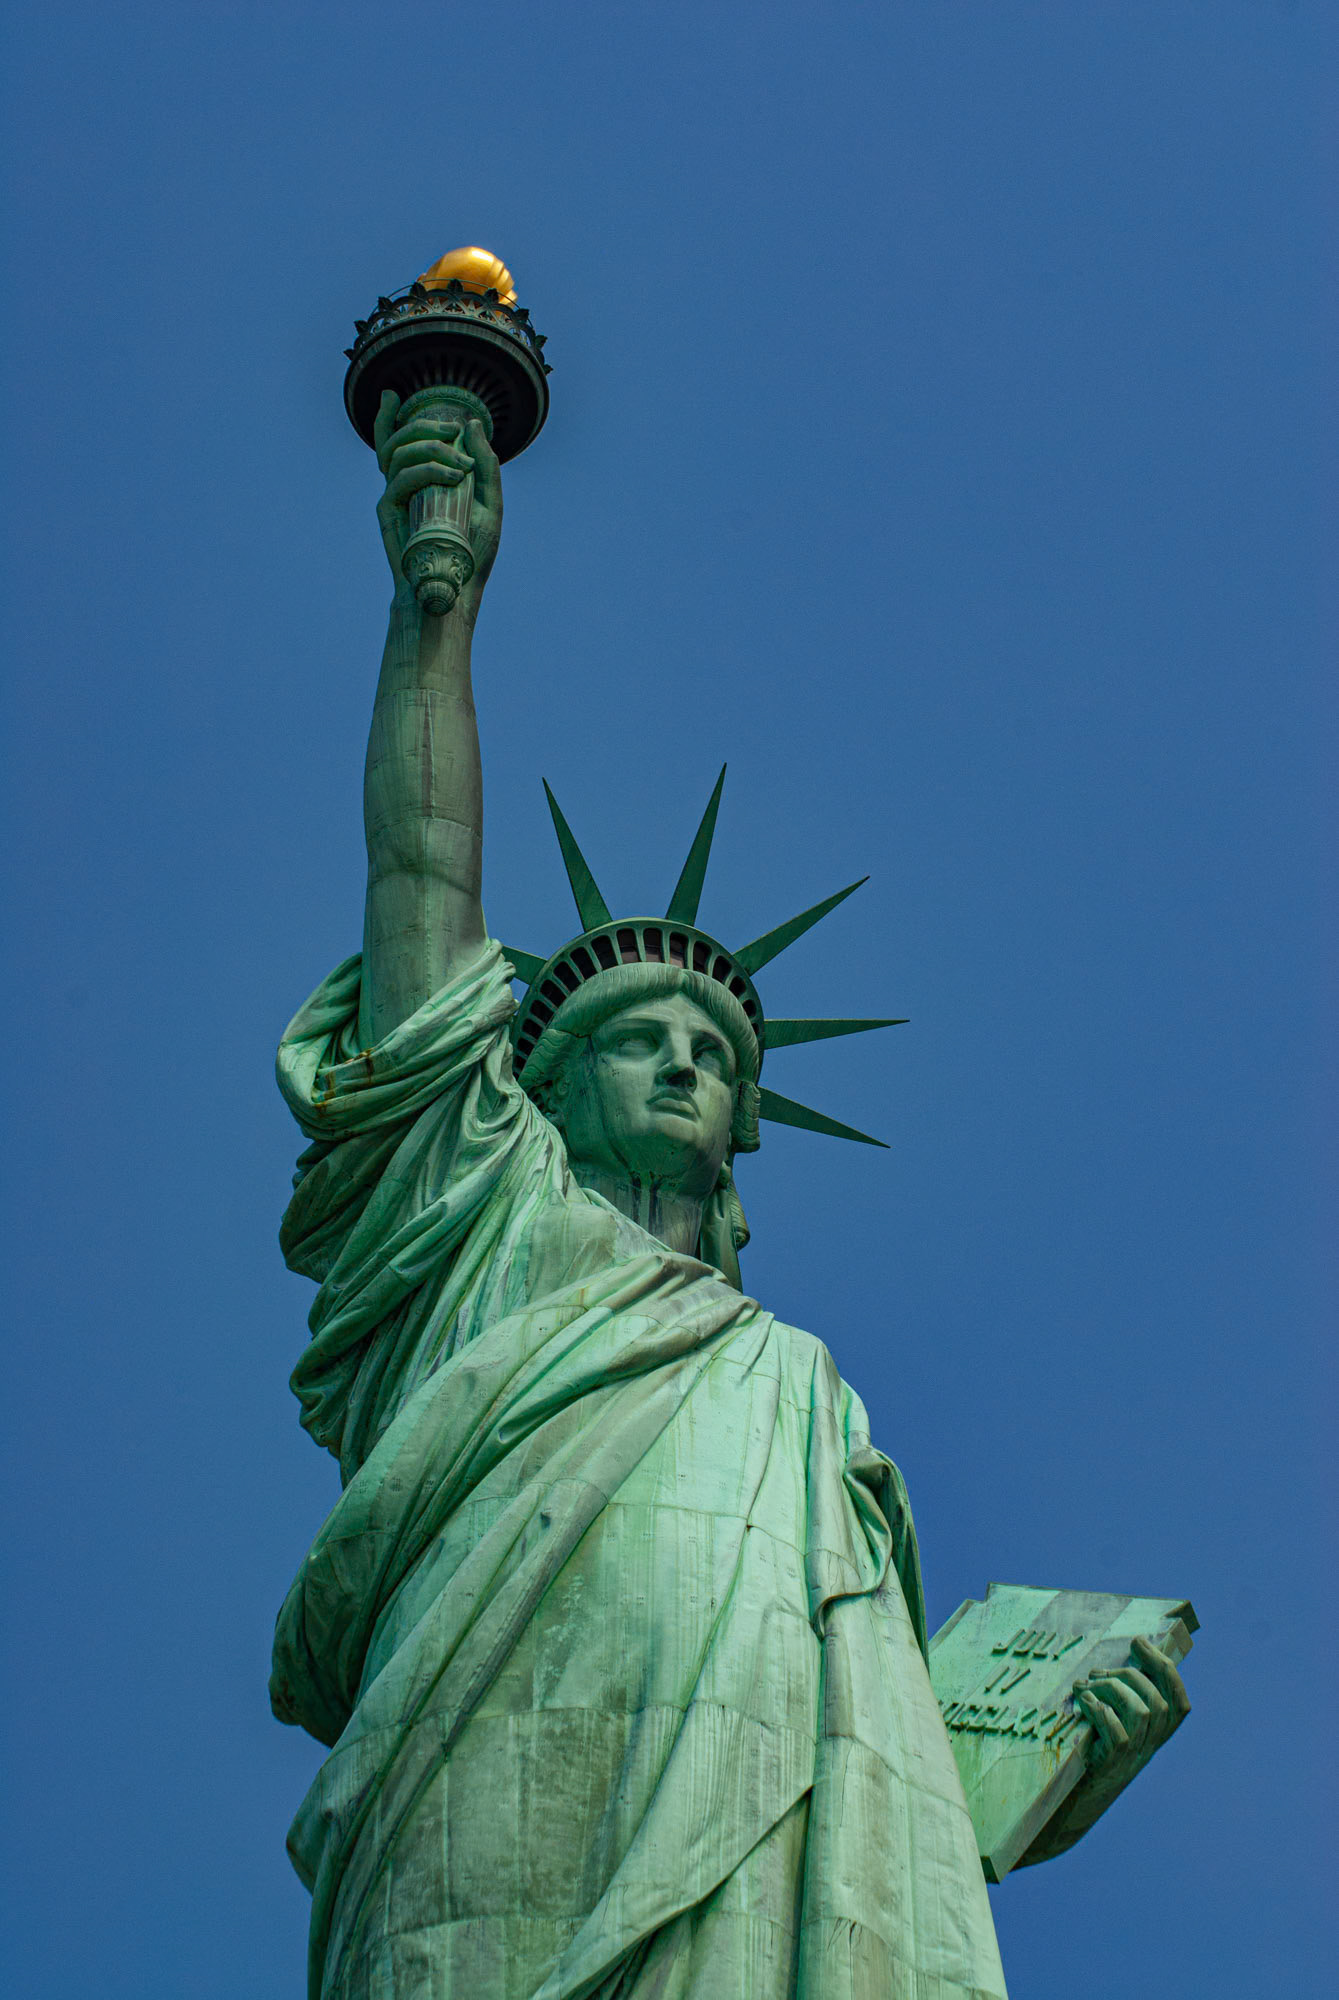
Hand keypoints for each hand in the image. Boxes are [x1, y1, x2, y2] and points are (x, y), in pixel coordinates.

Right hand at [372, 389, 502, 608]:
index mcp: (421, 481)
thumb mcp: (489, 503)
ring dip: (429, 447)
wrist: (457, 589)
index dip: (387, 417)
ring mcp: (394, 498)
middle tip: (452, 431)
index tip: (393, 396)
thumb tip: (473, 425)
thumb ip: (485, 465)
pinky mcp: (389, 513)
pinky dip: (427, 470)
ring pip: (395, 453)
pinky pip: (399, 479)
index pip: (397, 442)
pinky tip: (452, 476)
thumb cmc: (472, 552)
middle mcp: (404, 486)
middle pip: (397, 439)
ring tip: (460, 464)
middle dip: (423, 426)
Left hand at [1072, 1634, 1190, 1800]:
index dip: (1163, 1668)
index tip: (1139, 1642)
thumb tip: (1115, 1660)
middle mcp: (1152, 1745)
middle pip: (1158, 1702)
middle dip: (1128, 1675)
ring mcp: (1135, 1755)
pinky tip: (1083, 1701)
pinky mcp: (1113, 1762)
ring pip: (1141, 1713)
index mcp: (1157, 1732)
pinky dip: (1100, 1710)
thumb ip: (1124, 1696)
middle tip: (1097, 1671)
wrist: (1078, 1789)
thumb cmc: (1096, 1744)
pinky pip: (1117, 1733)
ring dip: (1111, 1689)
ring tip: (1085, 1686)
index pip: (1179, 1702)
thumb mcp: (1117, 1720)